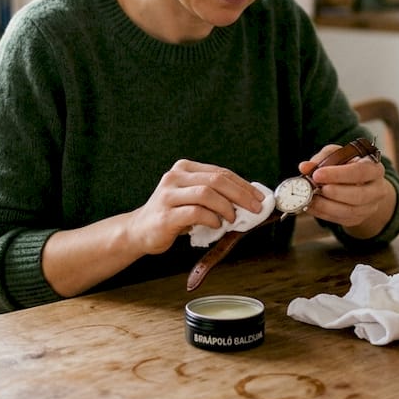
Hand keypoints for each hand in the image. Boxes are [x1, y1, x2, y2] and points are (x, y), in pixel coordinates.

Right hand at [125, 159, 264, 254]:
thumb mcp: (191, 198)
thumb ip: (214, 195)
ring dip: (226, 207)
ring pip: (206, 193)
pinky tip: (216, 225)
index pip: (220, 172)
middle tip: (254, 208)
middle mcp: (174, 177)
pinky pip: (195, 212)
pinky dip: (211, 219)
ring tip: (232, 219)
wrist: (139, 231)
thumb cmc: (171, 215)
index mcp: (184, 168)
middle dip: (240, 194)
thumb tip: (248, 200)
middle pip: (216, 180)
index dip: (243, 185)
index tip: (259, 197)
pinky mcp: (165, 215)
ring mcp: (168, 195)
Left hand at [300, 143, 395, 236]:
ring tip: (309, 197)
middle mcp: (377, 190)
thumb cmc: (348, 166)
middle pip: (358, 195)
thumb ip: (322, 158)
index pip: (360, 172)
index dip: (338, 174)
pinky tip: (310, 205)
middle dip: (334, 192)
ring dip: (325, 205)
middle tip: (314, 187)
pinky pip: (340, 219)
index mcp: (375, 169)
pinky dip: (322, 213)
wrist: (361, 184)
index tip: (317, 174)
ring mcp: (369, 207)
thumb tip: (305, 167)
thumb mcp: (338, 155)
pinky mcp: (358, 219)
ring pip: (349, 211)